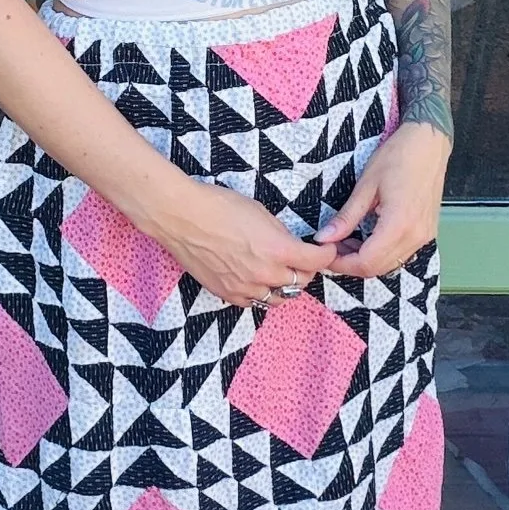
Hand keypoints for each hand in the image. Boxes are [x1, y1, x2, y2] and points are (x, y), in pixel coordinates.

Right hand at [148, 180, 340, 308]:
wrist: (182, 217)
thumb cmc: (218, 206)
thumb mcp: (260, 212)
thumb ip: (281, 234)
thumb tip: (291, 244)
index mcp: (278, 250)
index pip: (317, 261)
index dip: (326, 254)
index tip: (325, 250)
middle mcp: (265, 274)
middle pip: (301, 282)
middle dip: (306, 269)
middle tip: (302, 259)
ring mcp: (246, 288)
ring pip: (279, 298)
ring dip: (285, 286)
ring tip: (279, 272)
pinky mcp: (228, 294)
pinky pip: (254, 302)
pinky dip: (261, 293)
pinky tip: (256, 280)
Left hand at [317, 122, 449, 277]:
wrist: (429, 143)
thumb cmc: (399, 156)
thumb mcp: (366, 186)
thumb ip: (346, 217)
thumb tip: (324, 238)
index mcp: (398, 224)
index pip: (366, 262)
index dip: (342, 264)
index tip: (324, 255)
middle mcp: (415, 236)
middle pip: (377, 269)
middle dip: (351, 264)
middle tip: (331, 247)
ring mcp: (424, 236)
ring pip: (390, 264)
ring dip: (366, 260)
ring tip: (345, 241)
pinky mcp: (427, 232)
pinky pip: (401, 254)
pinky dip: (381, 253)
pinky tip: (366, 238)